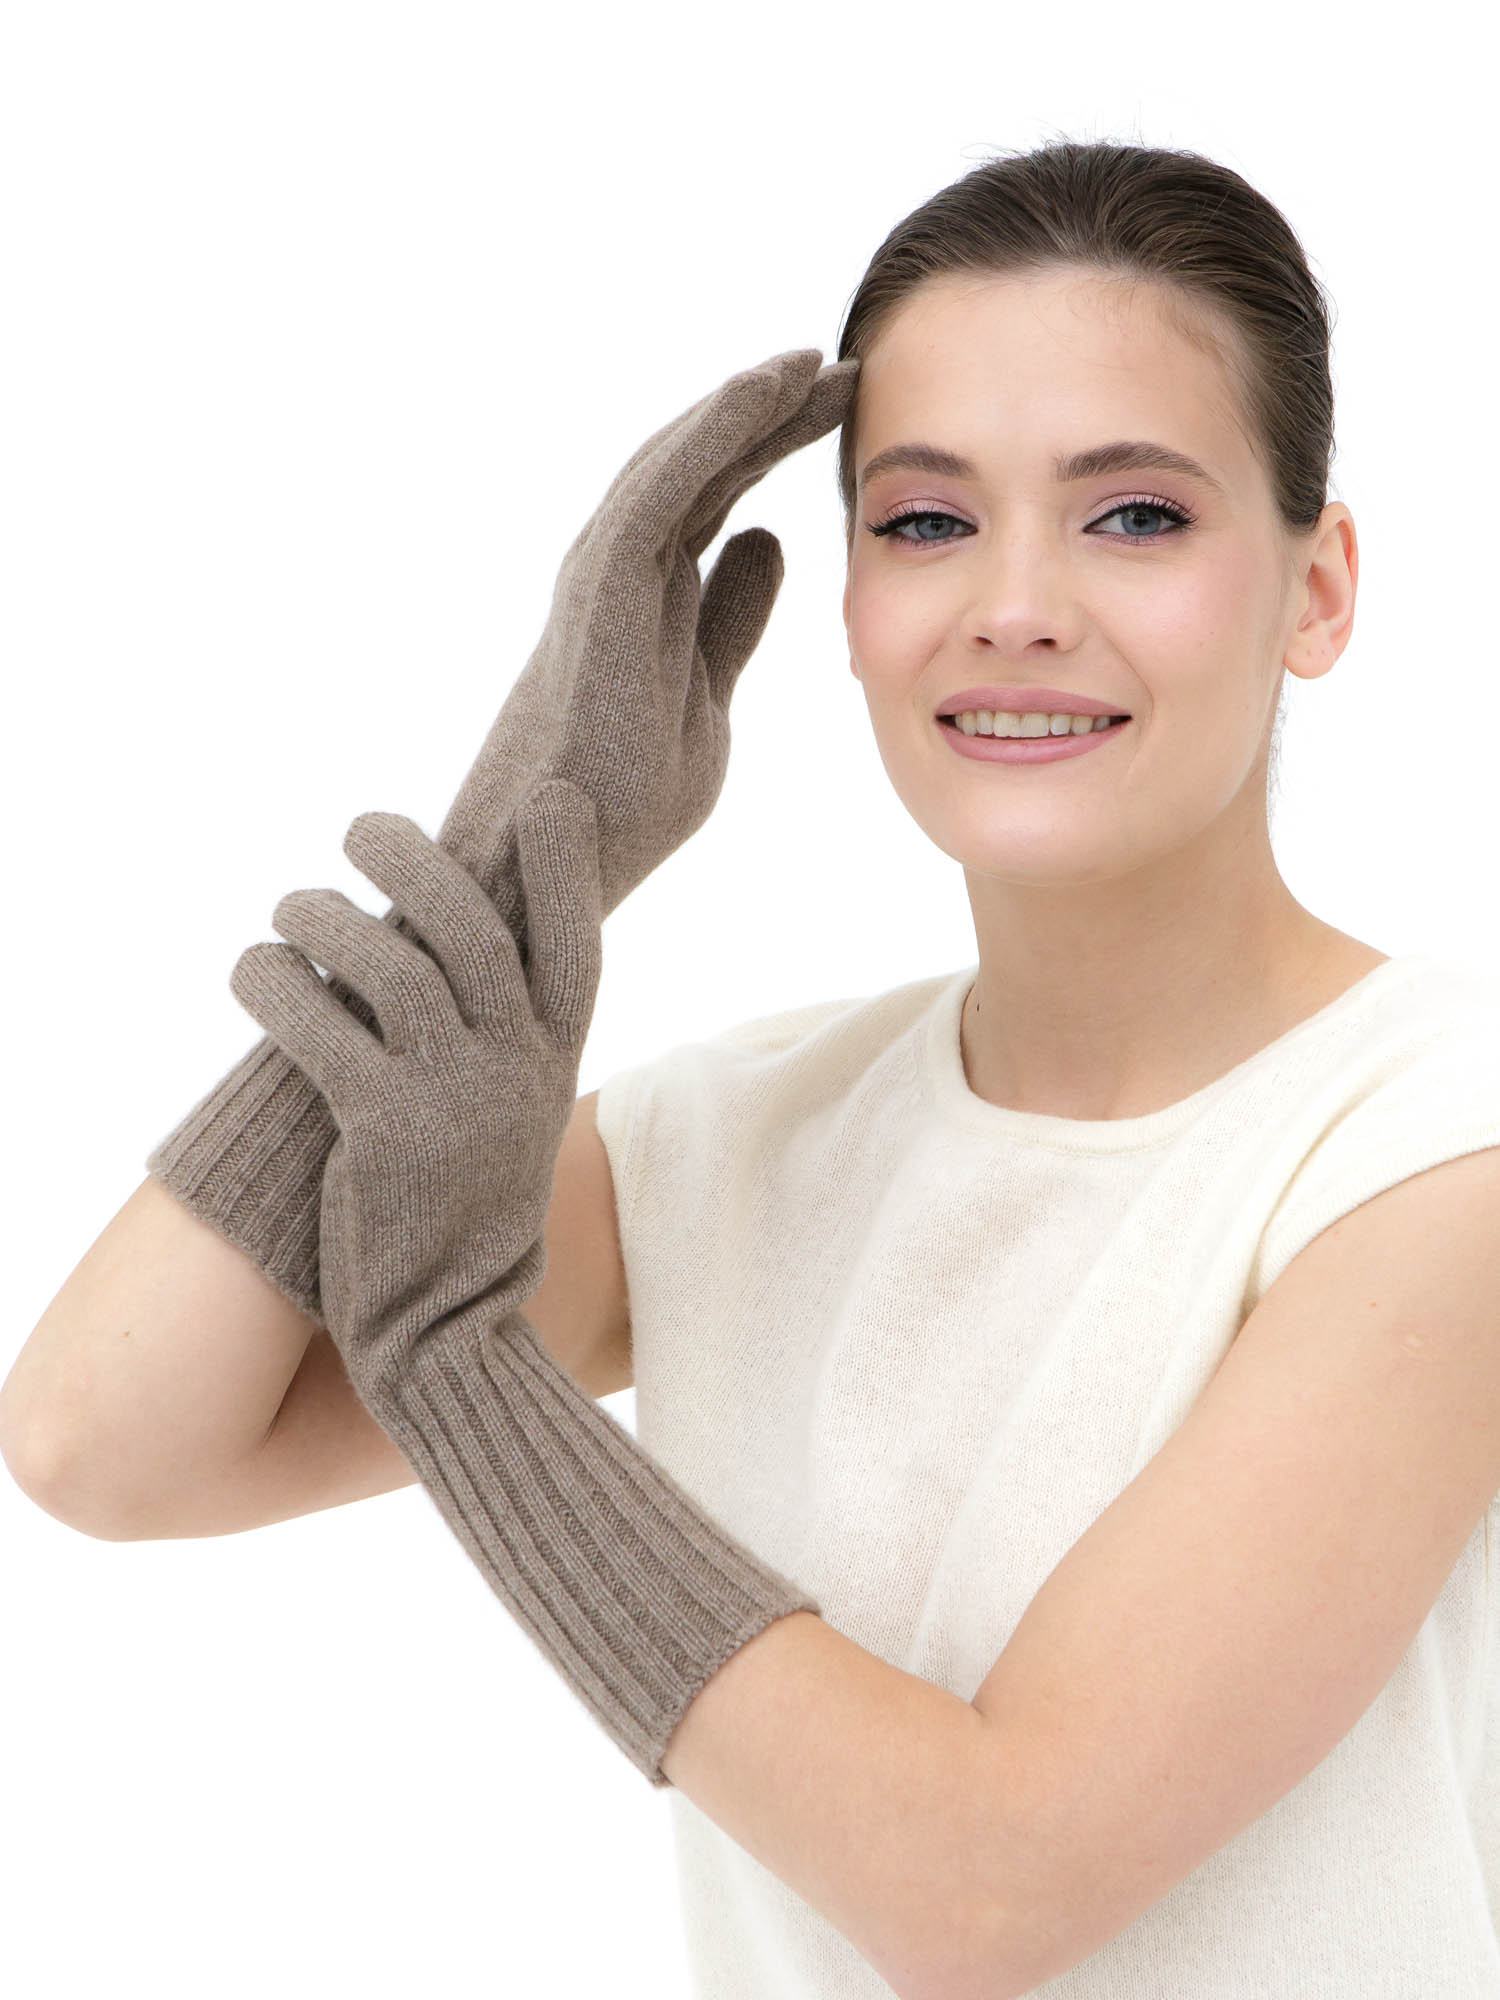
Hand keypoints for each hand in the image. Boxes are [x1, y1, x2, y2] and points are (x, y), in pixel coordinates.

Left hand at [226, 782, 600, 1402]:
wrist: (444, 1325)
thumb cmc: (460, 1202)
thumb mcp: (507, 1111)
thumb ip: (493, 1030)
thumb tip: (437, 934)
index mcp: (552, 1061)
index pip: (575, 947)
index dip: (566, 871)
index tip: (553, 802)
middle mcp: (516, 1072)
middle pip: (472, 931)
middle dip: (414, 860)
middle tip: (362, 824)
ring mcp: (456, 1101)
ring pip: (392, 966)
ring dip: (327, 917)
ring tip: (290, 906)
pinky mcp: (385, 1134)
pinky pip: (321, 1027)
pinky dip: (277, 981)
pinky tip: (254, 967)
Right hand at [437, 347, 859, 941]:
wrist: (552, 872)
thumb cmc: (618, 807)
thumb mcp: (706, 698)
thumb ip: (730, 620)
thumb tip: (765, 542)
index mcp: (650, 601)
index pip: (719, 501)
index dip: (777, 450)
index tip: (848, 413)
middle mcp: (621, 575)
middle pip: (703, 471)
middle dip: (771, 415)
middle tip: (844, 367)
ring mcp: (603, 581)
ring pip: (679, 465)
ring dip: (744, 407)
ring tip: (810, 362)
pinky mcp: (599, 595)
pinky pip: (659, 494)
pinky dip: (709, 438)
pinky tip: (763, 394)